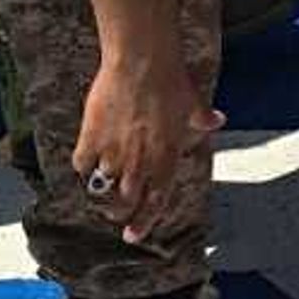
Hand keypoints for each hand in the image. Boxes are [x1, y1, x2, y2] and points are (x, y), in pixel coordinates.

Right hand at [69, 47, 220, 245]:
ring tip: (100, 191)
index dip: (144, 222)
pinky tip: (84, 163)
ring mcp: (113, 150)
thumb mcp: (194, 103)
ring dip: (101, 192)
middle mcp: (139, 161)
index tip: (133, 236)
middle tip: (116, 214)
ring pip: (102, 186)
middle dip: (120, 212)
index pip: (156, 200)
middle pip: (125, 201)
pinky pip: (80, 163)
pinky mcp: (91, 136)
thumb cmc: (172, 81)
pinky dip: (82, 167)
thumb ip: (203, 118)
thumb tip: (218, 119)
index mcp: (166, 157)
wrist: (142, 62)